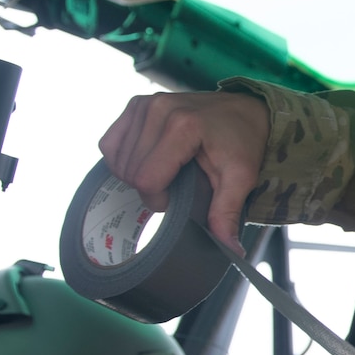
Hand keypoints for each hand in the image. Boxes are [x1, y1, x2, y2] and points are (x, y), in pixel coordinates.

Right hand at [97, 91, 271, 247]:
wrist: (244, 110)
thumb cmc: (243, 142)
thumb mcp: (241, 178)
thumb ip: (227, 212)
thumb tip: (230, 250)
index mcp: (184, 126)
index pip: (147, 179)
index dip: (158, 199)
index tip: (176, 199)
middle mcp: (159, 110)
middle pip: (130, 172)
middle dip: (149, 189)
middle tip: (174, 186)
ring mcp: (144, 104)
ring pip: (117, 160)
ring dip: (135, 175)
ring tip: (165, 171)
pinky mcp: (135, 104)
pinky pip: (109, 143)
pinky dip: (122, 159)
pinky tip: (145, 162)